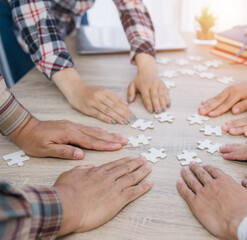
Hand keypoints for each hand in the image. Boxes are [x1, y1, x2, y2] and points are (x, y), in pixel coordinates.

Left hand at [8, 116, 127, 159]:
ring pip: (94, 130)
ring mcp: (73, 125)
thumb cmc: (34, 141)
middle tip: (125, 140)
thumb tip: (81, 155)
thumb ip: (64, 151)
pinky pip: (88, 128)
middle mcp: (74, 128)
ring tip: (119, 136)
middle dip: (112, 138)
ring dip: (108, 134)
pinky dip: (98, 130)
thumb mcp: (45, 150)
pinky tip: (104, 131)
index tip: (118, 147)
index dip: (105, 145)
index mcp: (69, 134)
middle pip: (96, 134)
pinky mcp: (71, 125)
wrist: (25, 127)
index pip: (91, 141)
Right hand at [52, 68, 135, 123]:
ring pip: (108, 110)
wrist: (73, 89)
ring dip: (117, 117)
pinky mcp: (87, 108)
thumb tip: (126, 104)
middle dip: (124, 114)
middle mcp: (100, 96)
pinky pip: (98, 114)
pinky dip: (106, 118)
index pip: (118, 102)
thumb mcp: (102, 91)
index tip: (133, 115)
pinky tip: (113, 122)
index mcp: (105, 92)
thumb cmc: (89, 92)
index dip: (126, 109)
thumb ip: (114, 98)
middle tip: (131, 120)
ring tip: (125, 122)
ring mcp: (93, 102)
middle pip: (114, 106)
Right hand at [54, 156, 152, 234]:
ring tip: (149, 167)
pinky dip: (144, 187)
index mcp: (96, 172)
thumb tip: (88, 166)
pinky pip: (134, 191)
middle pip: (125, 168)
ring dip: (142, 172)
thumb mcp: (69, 174)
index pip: (114, 164)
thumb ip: (81, 169)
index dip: (124, 161)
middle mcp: (108, 177)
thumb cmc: (64, 192)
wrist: (66, 205)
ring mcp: (114, 187)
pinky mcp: (118, 199)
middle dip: (136, 163)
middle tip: (144, 159)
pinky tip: (150, 183)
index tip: (130, 158)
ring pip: (132, 177)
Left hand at [128, 53, 169, 113]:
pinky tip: (168, 105)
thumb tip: (129, 101)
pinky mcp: (164, 86)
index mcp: (144, 85)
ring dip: (163, 103)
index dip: (148, 104)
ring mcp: (159, 85)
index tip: (150, 111)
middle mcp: (152, 85)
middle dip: (156, 105)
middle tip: (158, 112)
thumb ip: (130, 92)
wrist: (148, 72)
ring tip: (163, 110)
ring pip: (161, 95)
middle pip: (155, 96)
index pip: (146, 96)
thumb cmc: (140, 80)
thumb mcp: (132, 84)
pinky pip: (166, 93)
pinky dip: (168, 99)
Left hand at [177, 163, 246, 239]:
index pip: (214, 171)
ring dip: (186, 174)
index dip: (208, 167)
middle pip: (201, 173)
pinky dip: (181, 186)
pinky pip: (186, 192)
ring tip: (183, 170)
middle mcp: (213, 184)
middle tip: (191, 164)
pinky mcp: (196, 203)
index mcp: (225, 181)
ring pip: (192, 180)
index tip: (204, 165)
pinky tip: (178, 183)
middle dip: (195, 168)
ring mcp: (203, 193)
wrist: (241, 223)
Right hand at [198, 70, 246, 116]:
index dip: (218, 110)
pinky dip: (209, 99)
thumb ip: (244, 105)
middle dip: (209, 107)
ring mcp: (226, 90)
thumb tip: (234, 111)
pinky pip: (216, 95)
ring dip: (207, 104)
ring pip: (215, 98)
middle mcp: (230, 90)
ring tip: (199, 109)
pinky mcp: (225, 90)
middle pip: (218, 100)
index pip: (226, 104)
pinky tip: (203, 102)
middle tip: (201, 112)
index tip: (211, 115)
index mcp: (237, 93)